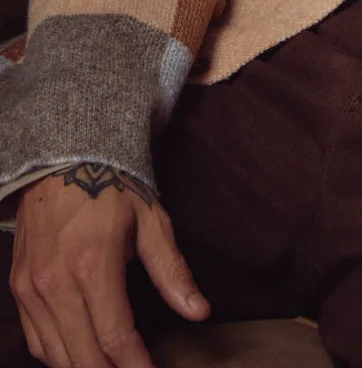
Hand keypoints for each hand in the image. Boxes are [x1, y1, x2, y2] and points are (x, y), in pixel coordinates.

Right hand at [9, 164, 209, 366]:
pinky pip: (36, 341)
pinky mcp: (18, 287)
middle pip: (83, 355)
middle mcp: (55, 282)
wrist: (64, 158)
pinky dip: (58, 357)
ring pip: (55, 355)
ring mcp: (31, 287)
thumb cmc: (114, 187)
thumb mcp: (151, 220)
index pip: (115, 337)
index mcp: (92, 264)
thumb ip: (172, 270)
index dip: (136, 366)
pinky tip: (81, 358)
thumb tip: (200, 311)